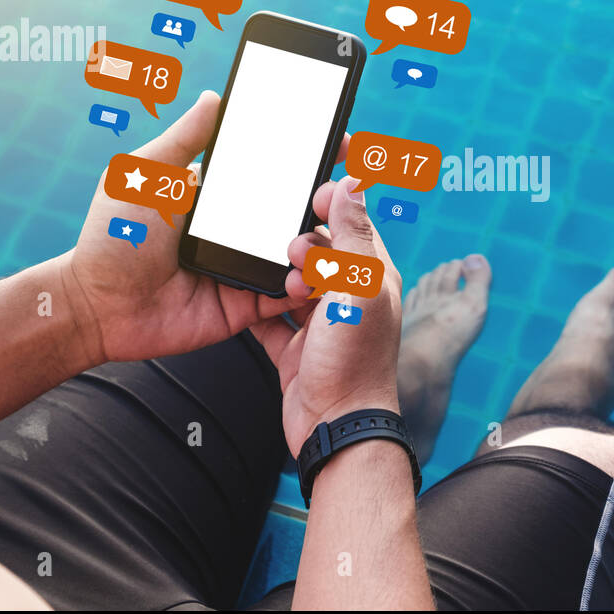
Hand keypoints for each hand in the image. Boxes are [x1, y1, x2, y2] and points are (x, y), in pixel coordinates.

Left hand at [63, 90, 345, 365]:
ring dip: (319, 243)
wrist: (96, 304)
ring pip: (299, 254)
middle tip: (343, 190)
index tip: (337, 143)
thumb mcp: (149, 174)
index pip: (274, 173)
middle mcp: (239, 230)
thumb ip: (185, 139)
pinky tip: (313, 274)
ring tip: (324, 234)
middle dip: (327, 200)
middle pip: (296, 212)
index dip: (307, 158)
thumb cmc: (114, 237)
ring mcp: (245, 268)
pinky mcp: (247, 305)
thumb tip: (215, 97)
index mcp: (221, 197)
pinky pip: (285, 295)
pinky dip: (304, 285)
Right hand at [251, 176, 403, 453]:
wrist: (335, 429)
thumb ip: (354, 238)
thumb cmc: (355, 363)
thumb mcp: (359, 290)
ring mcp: (321, 325)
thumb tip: (353, 184)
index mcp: (375, 279)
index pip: (355, 229)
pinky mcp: (295, 349)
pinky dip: (255, 306)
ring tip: (267, 272)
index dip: (333, 208)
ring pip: (292, 283)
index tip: (309, 194)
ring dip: (276, 274)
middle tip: (289, 249)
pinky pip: (269, 318)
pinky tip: (238, 294)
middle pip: (321, 254)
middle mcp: (350, 300)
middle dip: (301, 243)